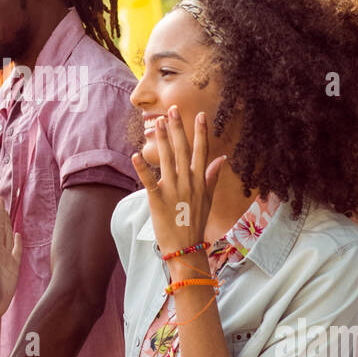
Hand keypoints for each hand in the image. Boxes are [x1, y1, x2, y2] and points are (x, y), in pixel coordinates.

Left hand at [131, 107, 224, 255]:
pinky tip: (136, 154)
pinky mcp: (158, 200)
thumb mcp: (208, 199)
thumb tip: (222, 159)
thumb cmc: (195, 221)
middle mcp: (188, 182)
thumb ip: (212, 177)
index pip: (201, 152)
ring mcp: (173, 190)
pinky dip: (142, 168)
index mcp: (200, 181)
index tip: (200, 115)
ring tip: (157, 122)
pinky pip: (149, 181)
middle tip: (173, 110)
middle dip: (178, 129)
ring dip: (162, 140)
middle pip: (184, 151)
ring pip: (167, 160)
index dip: (200, 133)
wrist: (186, 247)